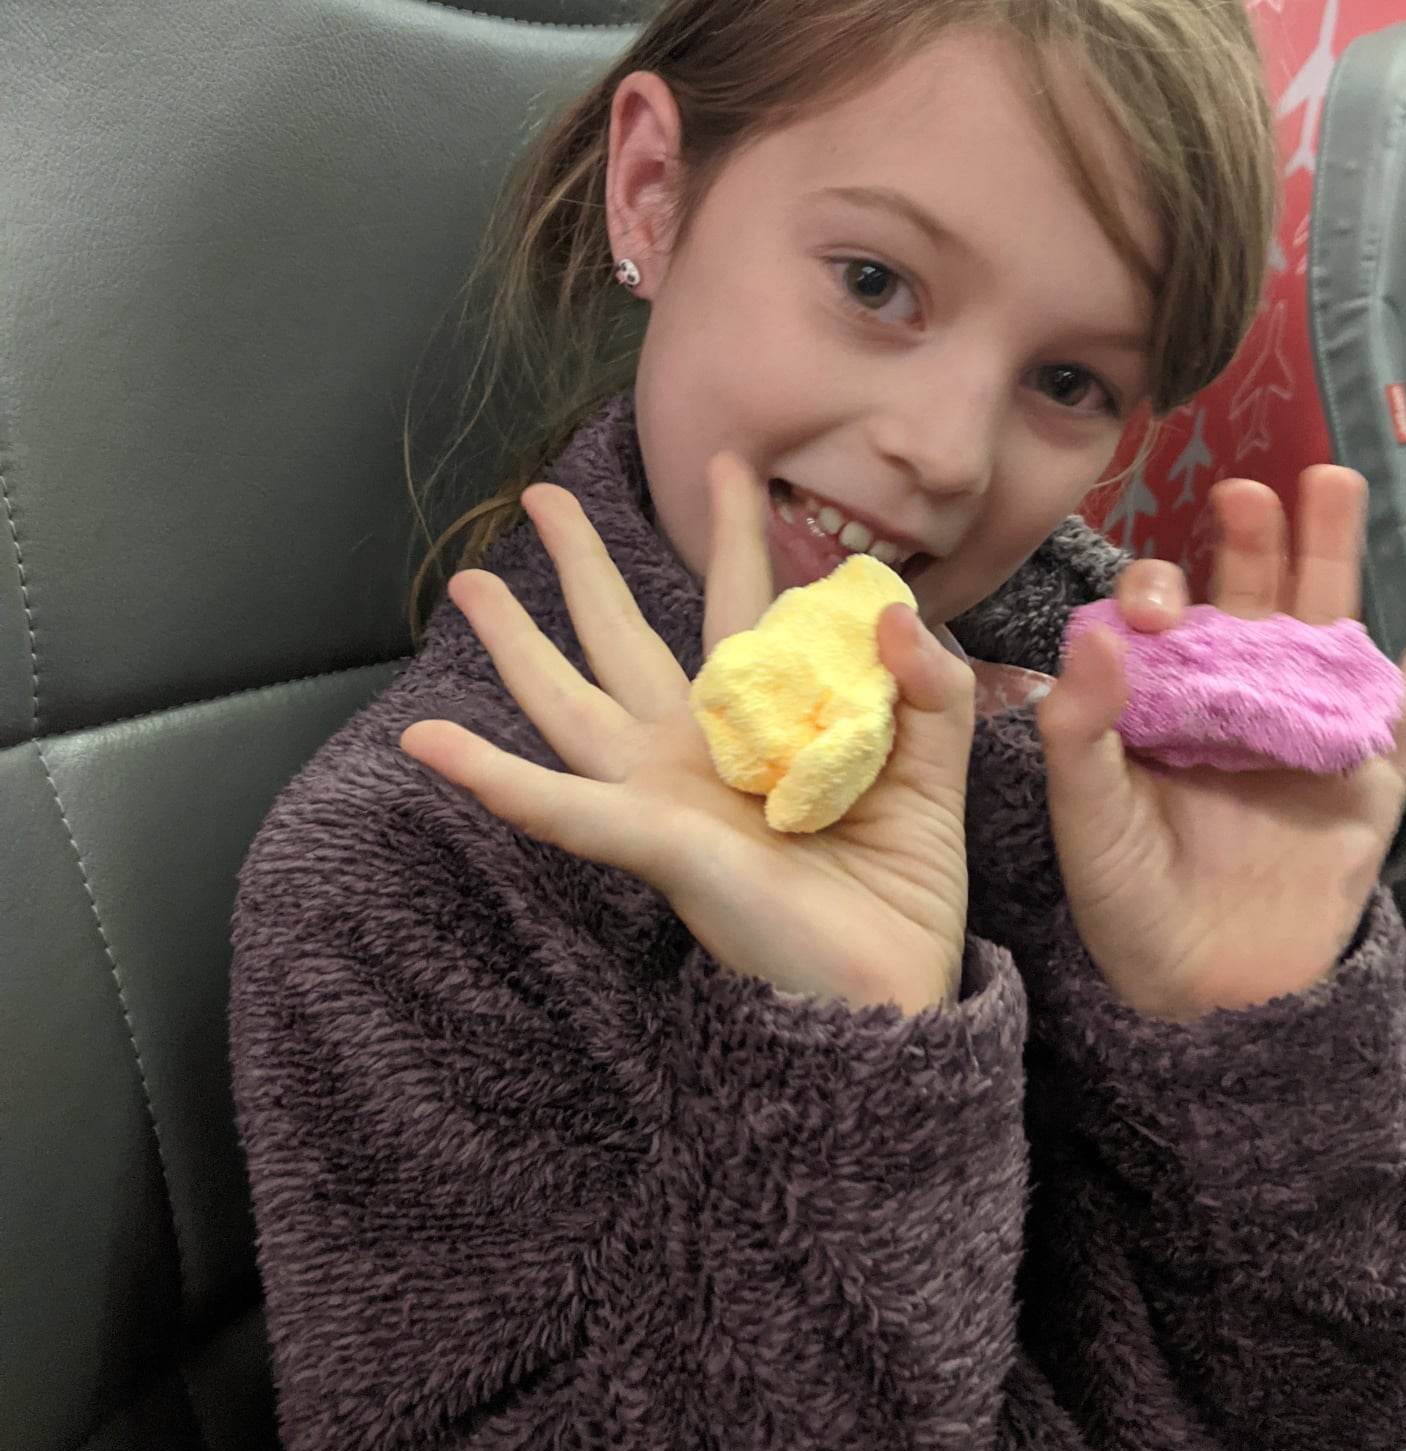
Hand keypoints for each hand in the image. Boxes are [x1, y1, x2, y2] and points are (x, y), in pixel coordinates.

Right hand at [398, 456, 977, 1014]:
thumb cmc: (902, 887)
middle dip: (583, 564)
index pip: (741, 604)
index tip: (730, 464)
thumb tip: (893, 608)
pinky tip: (427, 742)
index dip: (735, 534)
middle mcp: (696, 747)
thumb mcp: (933, 770)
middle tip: (543, 496)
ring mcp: (664, 793)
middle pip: (624, 635)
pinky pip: (559, 807)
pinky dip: (491, 776)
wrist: (892, 987)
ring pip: (568, 702)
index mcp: (762, 721)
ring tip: (466, 583)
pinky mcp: (652, 842)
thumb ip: (928, 688)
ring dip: (514, 643)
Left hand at [1036, 467, 1405, 1021]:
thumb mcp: (1086, 816)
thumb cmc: (1128, 897)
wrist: (1202, 989)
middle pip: (1249, 595)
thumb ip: (1080, 730)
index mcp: (1157, 696)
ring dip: (1331, 554)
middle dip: (1250, 539)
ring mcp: (1304, 728)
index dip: (1156, 593)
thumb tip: (1097, 632)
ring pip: (1326, 624)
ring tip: (1334, 483)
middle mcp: (1232, 695)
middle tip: (1246, 489)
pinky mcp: (1366, 776)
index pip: (1159, 617)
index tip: (1154, 605)